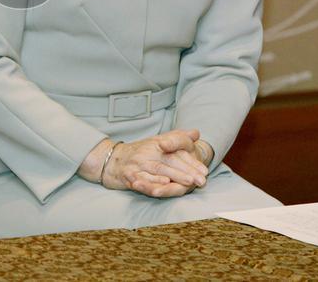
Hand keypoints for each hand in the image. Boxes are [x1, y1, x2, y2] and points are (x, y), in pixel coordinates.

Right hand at [83, 129, 208, 197]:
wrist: (112, 160)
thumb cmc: (140, 153)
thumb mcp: (157, 141)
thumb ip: (177, 138)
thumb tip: (196, 132)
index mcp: (155, 144)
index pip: (176, 151)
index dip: (191, 161)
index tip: (205, 171)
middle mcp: (146, 153)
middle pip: (169, 161)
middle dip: (186, 171)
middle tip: (200, 180)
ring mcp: (137, 164)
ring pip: (157, 170)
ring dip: (173, 176)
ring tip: (187, 182)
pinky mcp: (128, 176)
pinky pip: (142, 180)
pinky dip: (153, 182)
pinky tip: (163, 184)